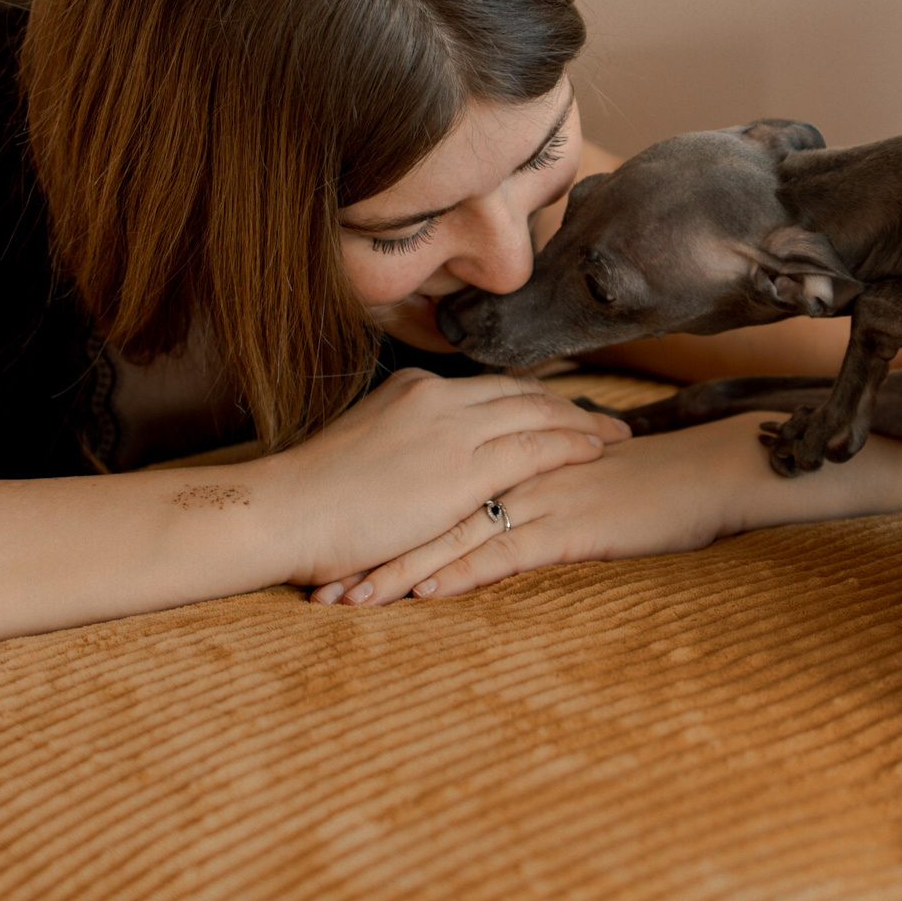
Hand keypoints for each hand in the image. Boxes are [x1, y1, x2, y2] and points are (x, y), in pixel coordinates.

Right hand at [274, 368, 629, 587]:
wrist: (284, 512)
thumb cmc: (307, 499)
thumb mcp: (358, 453)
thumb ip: (395, 446)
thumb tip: (411, 467)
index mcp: (410, 390)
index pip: (485, 388)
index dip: (527, 396)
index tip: (556, 404)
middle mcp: (437, 397)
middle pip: (520, 392)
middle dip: (566, 404)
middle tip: (604, 416)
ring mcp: (453, 430)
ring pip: (537, 413)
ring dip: (582, 422)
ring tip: (617, 433)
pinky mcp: (465, 469)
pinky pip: (536, 447)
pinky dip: (572, 444)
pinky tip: (598, 451)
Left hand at [318, 413, 766, 605]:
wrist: (713, 473)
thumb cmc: (649, 483)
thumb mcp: (575, 479)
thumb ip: (527, 486)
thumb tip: (488, 509)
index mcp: (512, 454)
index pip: (431, 486)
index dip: (381, 519)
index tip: (331, 549)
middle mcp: (517, 470)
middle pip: (427, 511)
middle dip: (371, 550)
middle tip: (319, 586)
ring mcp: (541, 497)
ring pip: (453, 534)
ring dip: (400, 571)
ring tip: (351, 603)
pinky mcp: (571, 527)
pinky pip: (505, 552)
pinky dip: (462, 574)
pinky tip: (426, 597)